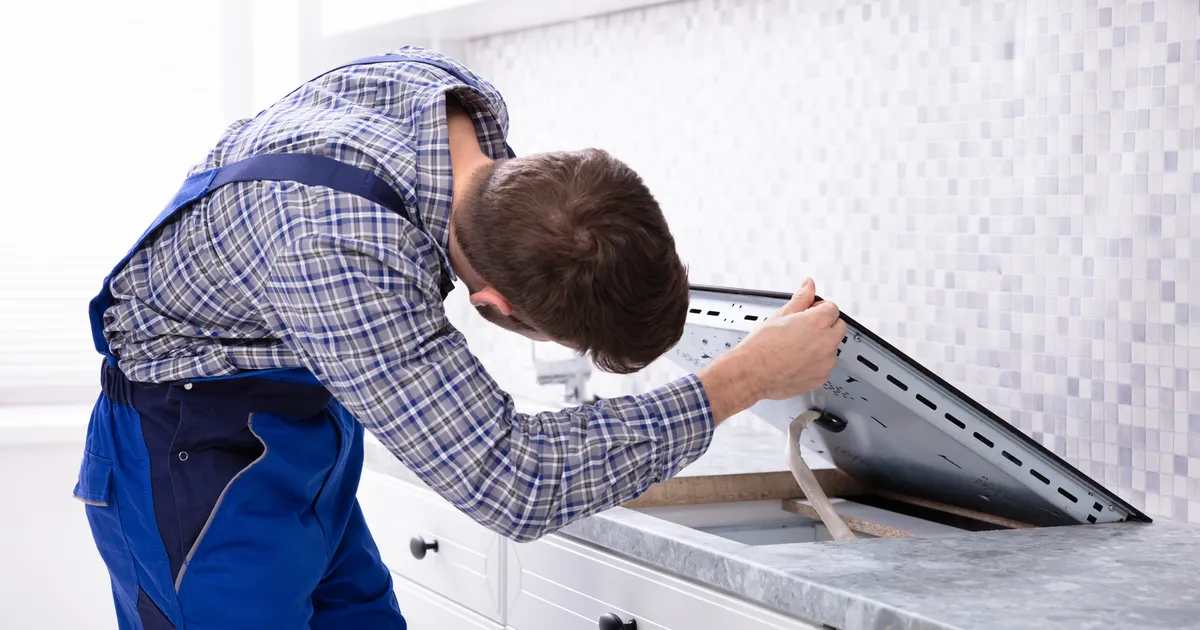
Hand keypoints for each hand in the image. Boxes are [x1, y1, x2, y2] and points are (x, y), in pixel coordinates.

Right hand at [698, 279, 845, 421]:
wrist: (751, 374)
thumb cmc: (761, 348)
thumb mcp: (780, 315)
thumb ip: (801, 298)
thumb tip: (809, 286)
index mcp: (817, 322)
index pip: (833, 308)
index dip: (820, 308)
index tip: (811, 312)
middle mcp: (826, 342)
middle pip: (838, 327)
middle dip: (826, 325)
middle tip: (805, 328)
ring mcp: (825, 362)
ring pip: (832, 348)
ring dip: (821, 345)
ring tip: (797, 347)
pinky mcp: (821, 378)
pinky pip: (825, 366)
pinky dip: (816, 363)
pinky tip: (798, 361)